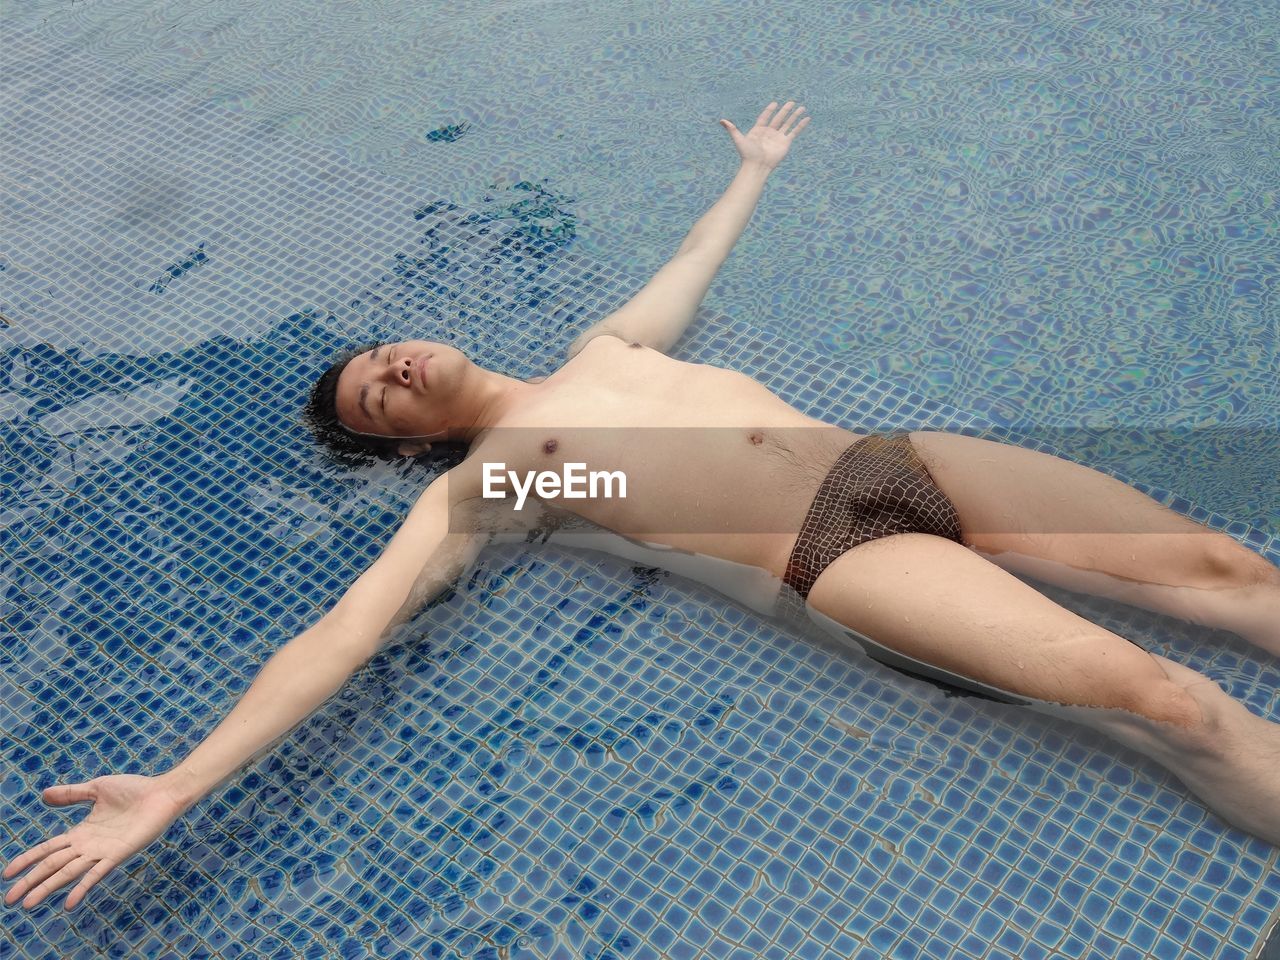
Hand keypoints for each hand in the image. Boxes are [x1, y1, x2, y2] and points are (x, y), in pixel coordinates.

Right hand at [3, 774, 187, 910]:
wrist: (163, 792)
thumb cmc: (134, 790)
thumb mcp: (97, 788)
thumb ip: (71, 794)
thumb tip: (44, 794)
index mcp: (82, 832)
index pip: (48, 849)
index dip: (28, 860)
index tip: (7, 874)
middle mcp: (89, 845)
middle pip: (53, 865)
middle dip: (31, 882)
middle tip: (10, 900)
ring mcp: (102, 851)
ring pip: (68, 872)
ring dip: (48, 888)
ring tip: (29, 904)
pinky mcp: (119, 854)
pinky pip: (97, 873)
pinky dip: (82, 887)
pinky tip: (69, 903)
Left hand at [719, 101, 810, 170]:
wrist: (757, 167)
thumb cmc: (748, 155)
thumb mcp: (739, 140)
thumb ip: (732, 129)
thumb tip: (722, 120)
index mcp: (759, 130)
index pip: (765, 117)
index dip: (769, 111)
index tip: (775, 104)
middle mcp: (769, 133)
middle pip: (779, 118)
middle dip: (785, 110)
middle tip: (791, 102)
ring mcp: (778, 137)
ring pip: (788, 123)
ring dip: (794, 115)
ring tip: (801, 107)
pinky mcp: (786, 142)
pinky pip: (794, 131)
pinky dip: (801, 125)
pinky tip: (807, 118)